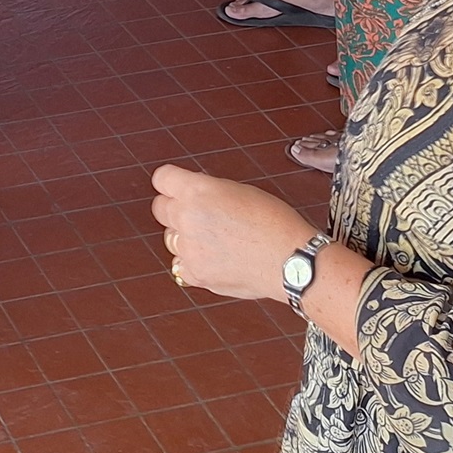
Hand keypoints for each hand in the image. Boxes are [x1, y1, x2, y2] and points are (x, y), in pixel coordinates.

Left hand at [150, 164, 316, 301]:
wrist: (291, 261)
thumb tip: (195, 195)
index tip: (176, 187)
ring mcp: (189, 247)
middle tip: (198, 215)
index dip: (171, 183)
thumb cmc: (275, 223)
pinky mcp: (195, 273)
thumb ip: (209, 192)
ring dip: (185, 237)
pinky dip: (193, 263)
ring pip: (171, 238)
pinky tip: (216, 260)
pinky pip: (181, 265)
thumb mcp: (240, 191)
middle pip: (160, 208)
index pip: (162, 179)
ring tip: (215, 241)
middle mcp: (187, 216)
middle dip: (176, 209)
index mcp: (198, 190)